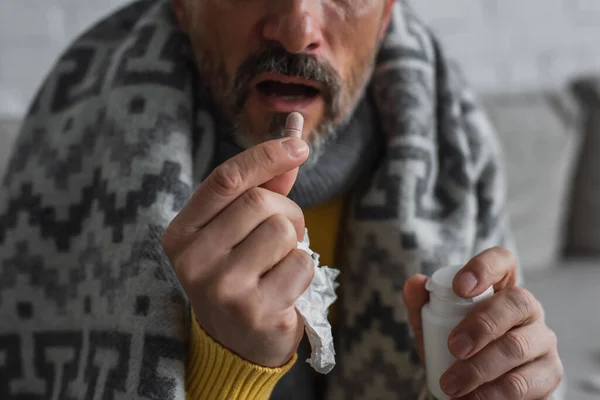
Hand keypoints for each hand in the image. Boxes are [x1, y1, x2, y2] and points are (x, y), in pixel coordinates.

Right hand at [162, 133, 313, 367]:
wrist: (236, 344)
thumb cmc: (240, 275)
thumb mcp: (238, 231)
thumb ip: (262, 187)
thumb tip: (294, 142)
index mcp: (181, 233)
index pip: (225, 179)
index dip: (265, 155)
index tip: (299, 144)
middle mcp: (192, 260)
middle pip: (259, 201)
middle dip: (287, 212)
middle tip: (286, 236)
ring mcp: (220, 288)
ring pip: (282, 230)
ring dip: (295, 243)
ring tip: (279, 265)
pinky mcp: (253, 311)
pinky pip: (300, 263)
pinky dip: (303, 271)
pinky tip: (284, 290)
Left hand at [404, 248, 562, 398]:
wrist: (475, 387)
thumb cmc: (457, 346)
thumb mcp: (433, 325)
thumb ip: (421, 304)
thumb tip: (415, 282)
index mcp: (500, 286)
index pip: (502, 261)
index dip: (484, 268)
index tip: (460, 287)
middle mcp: (527, 308)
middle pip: (516, 302)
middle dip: (482, 325)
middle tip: (453, 347)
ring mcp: (543, 339)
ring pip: (518, 346)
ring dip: (481, 368)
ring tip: (452, 385)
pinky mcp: (549, 372)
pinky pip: (526, 382)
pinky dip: (494, 393)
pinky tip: (473, 399)